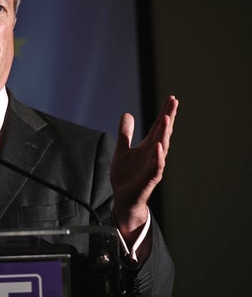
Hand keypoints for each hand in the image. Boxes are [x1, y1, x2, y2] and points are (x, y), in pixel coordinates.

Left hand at [111, 95, 178, 235]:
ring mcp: (153, 166)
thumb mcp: (122, 150)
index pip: (158, 127)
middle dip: (168, 117)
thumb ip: (125, 134)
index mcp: (147, 147)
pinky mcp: (149, 179)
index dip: (164, 112)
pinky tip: (159, 147)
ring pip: (161, 148)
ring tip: (166, 118)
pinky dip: (158, 158)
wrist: (123, 198)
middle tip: (173, 102)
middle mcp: (153, 154)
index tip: (172, 98)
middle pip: (162, 133)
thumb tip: (127, 114)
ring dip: (164, 133)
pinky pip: (156, 167)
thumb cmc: (126, 176)